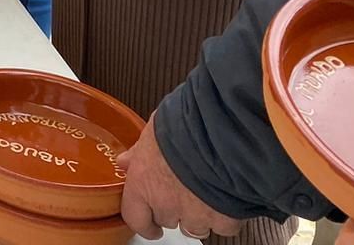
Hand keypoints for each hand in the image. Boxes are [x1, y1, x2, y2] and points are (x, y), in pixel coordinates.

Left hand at [119, 116, 241, 240]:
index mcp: (143, 183)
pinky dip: (226, 217)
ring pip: (195, 228)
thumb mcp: (153, 131)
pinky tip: (227, 198)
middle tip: (182, 191)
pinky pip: (223, 227)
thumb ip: (138, 152)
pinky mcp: (223, 218)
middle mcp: (166, 203)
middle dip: (174, 209)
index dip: (143, 223)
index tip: (150, 225)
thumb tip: (125, 161)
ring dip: (198, 216)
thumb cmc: (183, 125)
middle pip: (167, 219)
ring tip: (206, 195)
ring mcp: (195, 214)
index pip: (135, 217)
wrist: (219, 132)